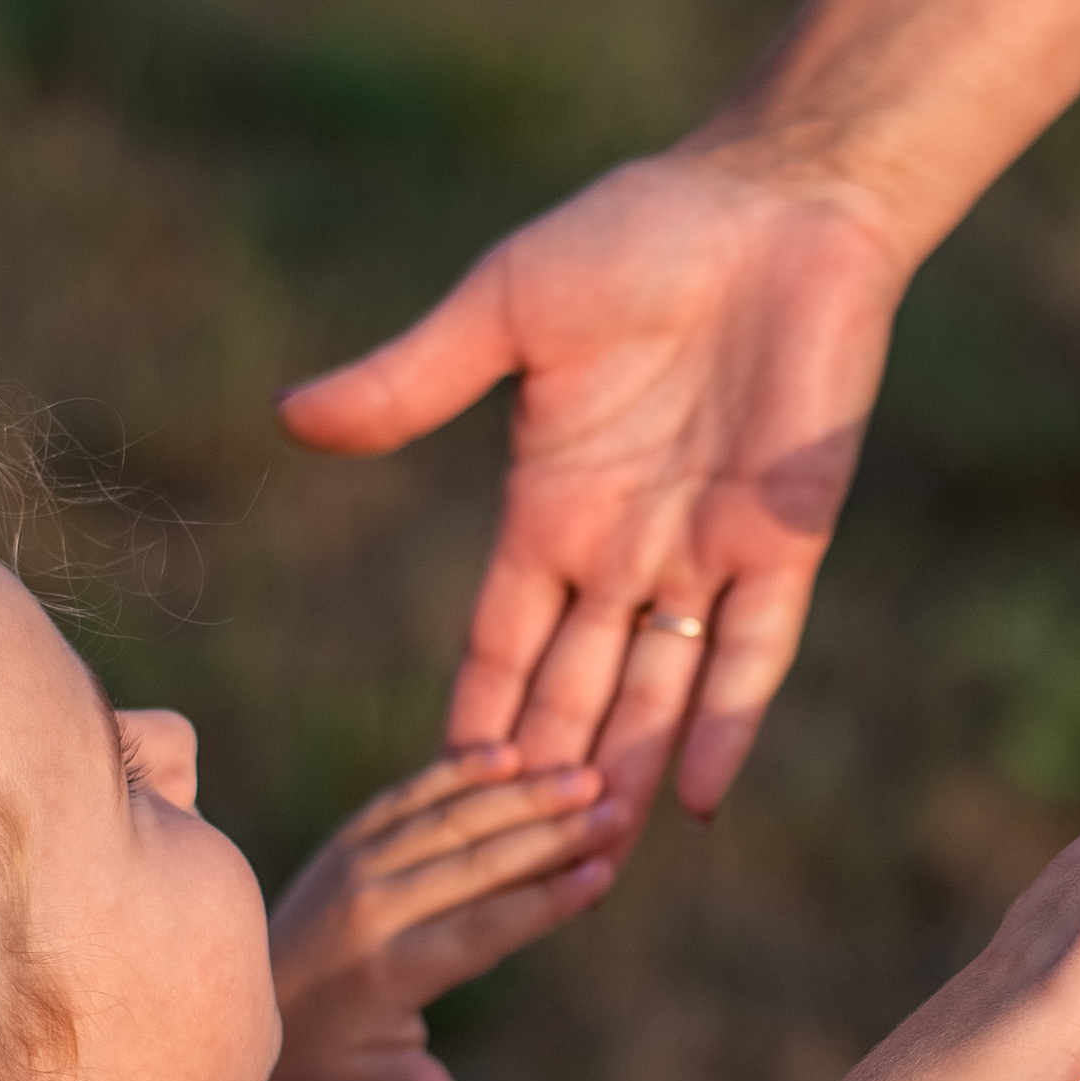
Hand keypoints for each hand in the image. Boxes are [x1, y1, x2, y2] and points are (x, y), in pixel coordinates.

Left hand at [265, 746, 623, 1080]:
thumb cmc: (327, 1053)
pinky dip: (460, 772)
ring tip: (587, 777)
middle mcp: (374, 907)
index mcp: (392, 968)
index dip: (546, 901)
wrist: (239, 998)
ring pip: (452, 819)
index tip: (603, 872)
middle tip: (619, 810)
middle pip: (479, 862)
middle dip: (555, 835)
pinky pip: (411, 795)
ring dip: (523, 794)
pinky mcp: (349, 838)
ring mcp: (358, 863)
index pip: (485, 928)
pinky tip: (513, 754)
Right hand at [275, 141, 906, 842]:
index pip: (501, 640)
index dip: (475, 713)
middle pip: (576, 690)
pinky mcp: (785, 539)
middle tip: (504, 876)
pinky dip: (729, 721)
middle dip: (546, 777)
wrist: (774, 205)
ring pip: (660, 693)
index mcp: (550, 507)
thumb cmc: (637, 236)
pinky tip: (700, 798)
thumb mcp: (506, 310)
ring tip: (593, 868)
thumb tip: (295, 420)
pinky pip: (755, 651)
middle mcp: (624, 550)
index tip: (435, 799)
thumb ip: (415, 378)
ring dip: (629, 775)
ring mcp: (706, 553)